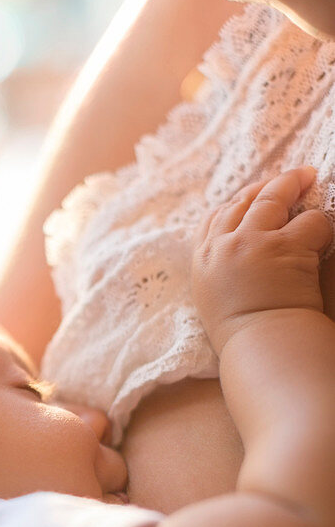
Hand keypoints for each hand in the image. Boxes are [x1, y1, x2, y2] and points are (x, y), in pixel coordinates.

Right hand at [192, 167, 331, 354]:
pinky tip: (323, 236)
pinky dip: (319, 226)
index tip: (253, 196)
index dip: (238, 202)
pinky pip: (309, 222)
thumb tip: (236, 254)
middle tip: (292, 176)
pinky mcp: (284, 246)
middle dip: (268, 185)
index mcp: (203, 260)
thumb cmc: (244, 336)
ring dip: (294, 186)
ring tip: (310, 178)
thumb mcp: (215, 299)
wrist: (262, 349)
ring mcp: (252, 243)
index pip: (215, 217)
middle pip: (243, 201)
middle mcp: (223, 246)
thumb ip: (220, 270)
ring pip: (274, 199)